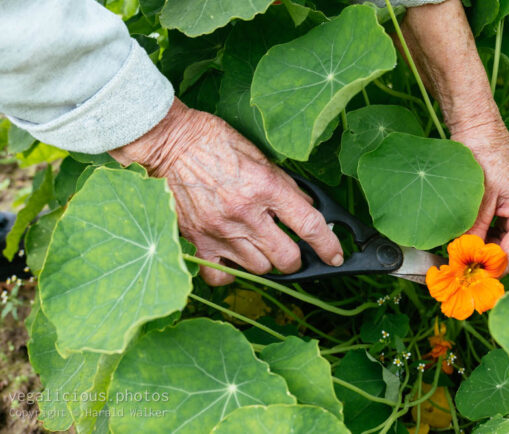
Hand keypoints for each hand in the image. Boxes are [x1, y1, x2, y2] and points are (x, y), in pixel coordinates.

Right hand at [109, 98, 342, 284]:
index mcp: (264, 186)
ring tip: (260, 246)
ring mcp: (219, 231)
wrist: (167, 142)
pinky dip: (232, 273)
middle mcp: (244, 213)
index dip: (329, 245)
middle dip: (296, 258)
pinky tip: (233, 258)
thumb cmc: (212, 141)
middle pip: (286, 258)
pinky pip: (221, 276)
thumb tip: (308, 207)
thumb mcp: (258, 154)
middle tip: (293, 250)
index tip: (336, 255)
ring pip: (259, 269)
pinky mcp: (196, 241)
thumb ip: (284, 184)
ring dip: (266, 262)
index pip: (309, 225)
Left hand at [452, 123, 508, 273]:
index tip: (468, 273)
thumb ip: (474, 233)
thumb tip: (466, 259)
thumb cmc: (483, 157)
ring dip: (493, 252)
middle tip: (466, 266)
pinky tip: (474, 238)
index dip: (492, 268)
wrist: (481, 131)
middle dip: (495, 263)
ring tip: (466, 251)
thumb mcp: (477, 200)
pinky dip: (493, 240)